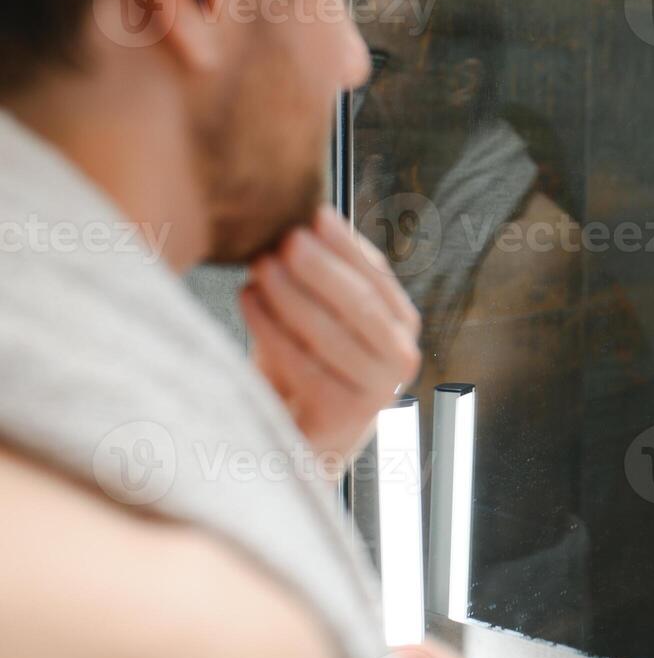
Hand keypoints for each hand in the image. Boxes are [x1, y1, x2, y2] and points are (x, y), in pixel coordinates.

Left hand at [240, 205, 422, 464]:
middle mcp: (401, 358)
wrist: (297, 442)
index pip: (377, 276)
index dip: (346, 244)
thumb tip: (304, 216)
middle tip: (283, 239)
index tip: (313, 214)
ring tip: (259, 266)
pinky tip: (249, 301)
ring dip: (292, 294)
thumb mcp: (322, 317)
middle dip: (319, 266)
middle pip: (359, 303)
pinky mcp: (345, 417)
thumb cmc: (303, 367)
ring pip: (331, 333)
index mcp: (401, 324)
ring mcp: (378, 391)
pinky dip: (273, 330)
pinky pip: (305, 365)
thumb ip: (324, 277)